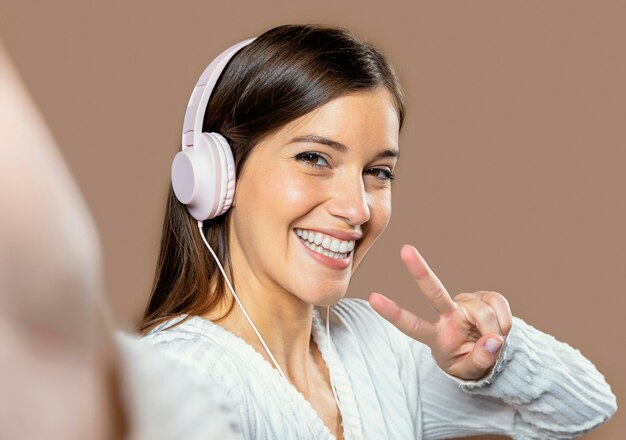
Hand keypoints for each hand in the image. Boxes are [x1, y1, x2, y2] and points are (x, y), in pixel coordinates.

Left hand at [369, 245, 512, 380]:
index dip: (393, 312)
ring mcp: (465, 303)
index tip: (373, 298)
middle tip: (405, 249)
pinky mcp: (485, 296)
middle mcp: (447, 314)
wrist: (489, 352)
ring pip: (482, 312)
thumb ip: (480, 360)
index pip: (411, 325)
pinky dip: (505, 320)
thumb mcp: (471, 370)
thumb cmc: (469, 361)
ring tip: (493, 341)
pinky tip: (500, 327)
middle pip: (433, 291)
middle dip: (419, 270)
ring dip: (495, 330)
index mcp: (435, 335)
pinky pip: (498, 303)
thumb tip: (493, 340)